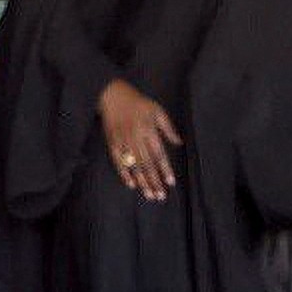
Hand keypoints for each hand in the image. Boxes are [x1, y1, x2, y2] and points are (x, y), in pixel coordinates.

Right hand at [99, 79, 180, 201]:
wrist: (113, 96)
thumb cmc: (138, 103)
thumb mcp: (157, 111)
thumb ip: (168, 128)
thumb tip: (179, 143)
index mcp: (148, 130)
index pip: (159, 154)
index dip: (165, 169)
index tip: (170, 182)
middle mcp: (136, 138)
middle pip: (147, 164)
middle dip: (154, 181)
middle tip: (160, 196)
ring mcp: (123, 142)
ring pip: (134, 166)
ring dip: (142, 181)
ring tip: (149, 194)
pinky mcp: (112, 143)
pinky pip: (118, 162)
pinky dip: (124, 173)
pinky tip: (131, 184)